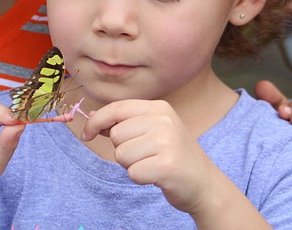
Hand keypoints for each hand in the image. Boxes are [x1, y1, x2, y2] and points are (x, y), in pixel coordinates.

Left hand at [80, 99, 216, 213]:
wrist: (204, 183)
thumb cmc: (172, 156)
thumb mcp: (152, 131)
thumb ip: (125, 123)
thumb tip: (93, 118)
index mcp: (159, 108)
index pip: (116, 108)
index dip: (96, 121)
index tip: (86, 134)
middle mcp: (163, 120)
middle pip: (116, 134)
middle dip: (123, 150)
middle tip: (146, 155)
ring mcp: (166, 142)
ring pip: (121, 155)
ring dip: (132, 165)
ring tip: (152, 164)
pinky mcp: (167, 165)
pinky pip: (132, 173)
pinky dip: (140, 178)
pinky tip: (157, 176)